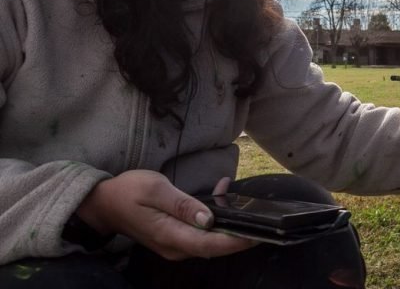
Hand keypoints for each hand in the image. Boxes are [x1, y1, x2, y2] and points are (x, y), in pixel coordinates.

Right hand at [76, 170, 255, 259]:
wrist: (103, 203)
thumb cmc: (128, 191)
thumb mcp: (155, 189)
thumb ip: (183, 204)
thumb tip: (209, 220)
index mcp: (170, 235)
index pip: (210, 244)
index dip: (236, 242)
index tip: (258, 234)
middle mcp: (175, 247)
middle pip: (214, 246)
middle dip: (238, 232)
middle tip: (259, 214)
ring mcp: (175, 245)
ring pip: (210, 240)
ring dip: (227, 222)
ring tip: (236, 195)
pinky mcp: (175, 239)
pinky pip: (201, 234)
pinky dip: (215, 218)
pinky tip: (220, 193)